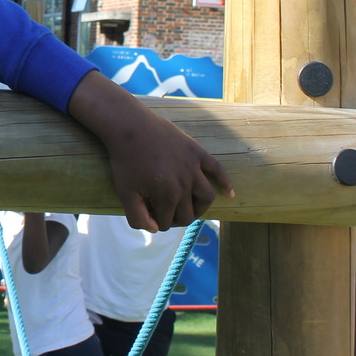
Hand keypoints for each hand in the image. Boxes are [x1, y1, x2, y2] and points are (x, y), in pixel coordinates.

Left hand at [68, 70, 232, 230]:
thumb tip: (155, 229)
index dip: (156, 221)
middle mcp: (185, 184)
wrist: (129, 126)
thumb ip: (137, 217)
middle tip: (165, 212)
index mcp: (167, 196)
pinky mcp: (197, 152)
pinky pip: (217, 169)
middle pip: (188, 213)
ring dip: (199, 207)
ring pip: (206, 197)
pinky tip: (230, 194)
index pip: (168, 222)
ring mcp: (193, 167)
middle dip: (176, 218)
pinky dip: (225, 182)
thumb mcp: (125, 192)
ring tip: (190, 208)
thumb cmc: (125, 160)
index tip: (148, 213)